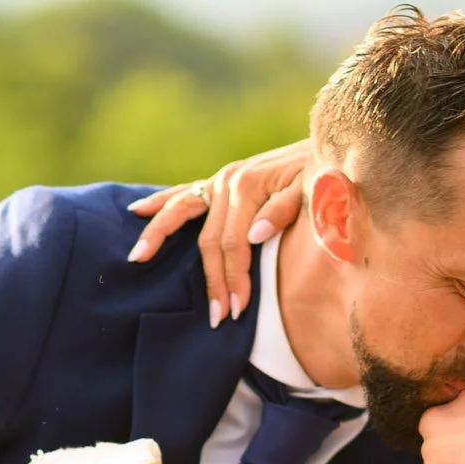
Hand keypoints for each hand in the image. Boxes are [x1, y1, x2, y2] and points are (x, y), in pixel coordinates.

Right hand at [126, 140, 309, 326]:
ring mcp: (219, 180)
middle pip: (209, 239)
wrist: (328, 147)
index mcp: (249, 185)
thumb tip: (254, 235)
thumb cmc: (324, 175)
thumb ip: (285, 210)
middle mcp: (228, 181)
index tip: (237, 310)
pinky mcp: (218, 182)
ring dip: (159, 236)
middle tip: (217, 317)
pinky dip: (159, 203)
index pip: (234, 243)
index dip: (234, 277)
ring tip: (138, 259)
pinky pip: (183, 194)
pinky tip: (135, 212)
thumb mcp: (314, 189)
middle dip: (212, 280)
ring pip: (182, 213)